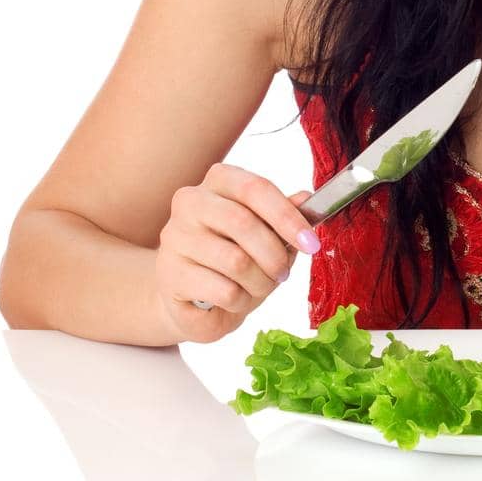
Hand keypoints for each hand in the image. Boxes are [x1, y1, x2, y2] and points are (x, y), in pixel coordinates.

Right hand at [155, 162, 320, 343]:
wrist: (191, 297)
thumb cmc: (233, 257)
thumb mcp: (265, 233)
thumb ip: (284, 215)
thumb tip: (306, 198)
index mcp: (218, 180)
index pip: (256, 188)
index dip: (287, 217)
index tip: (311, 243)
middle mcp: (191, 202)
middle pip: (244, 223)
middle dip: (274, 255)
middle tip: (283, 273)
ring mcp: (175, 237)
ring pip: (236, 261)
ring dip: (260, 282)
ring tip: (258, 286)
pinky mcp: (170, 274)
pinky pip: (223, 290)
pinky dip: (241, 301)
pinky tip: (235, 299)